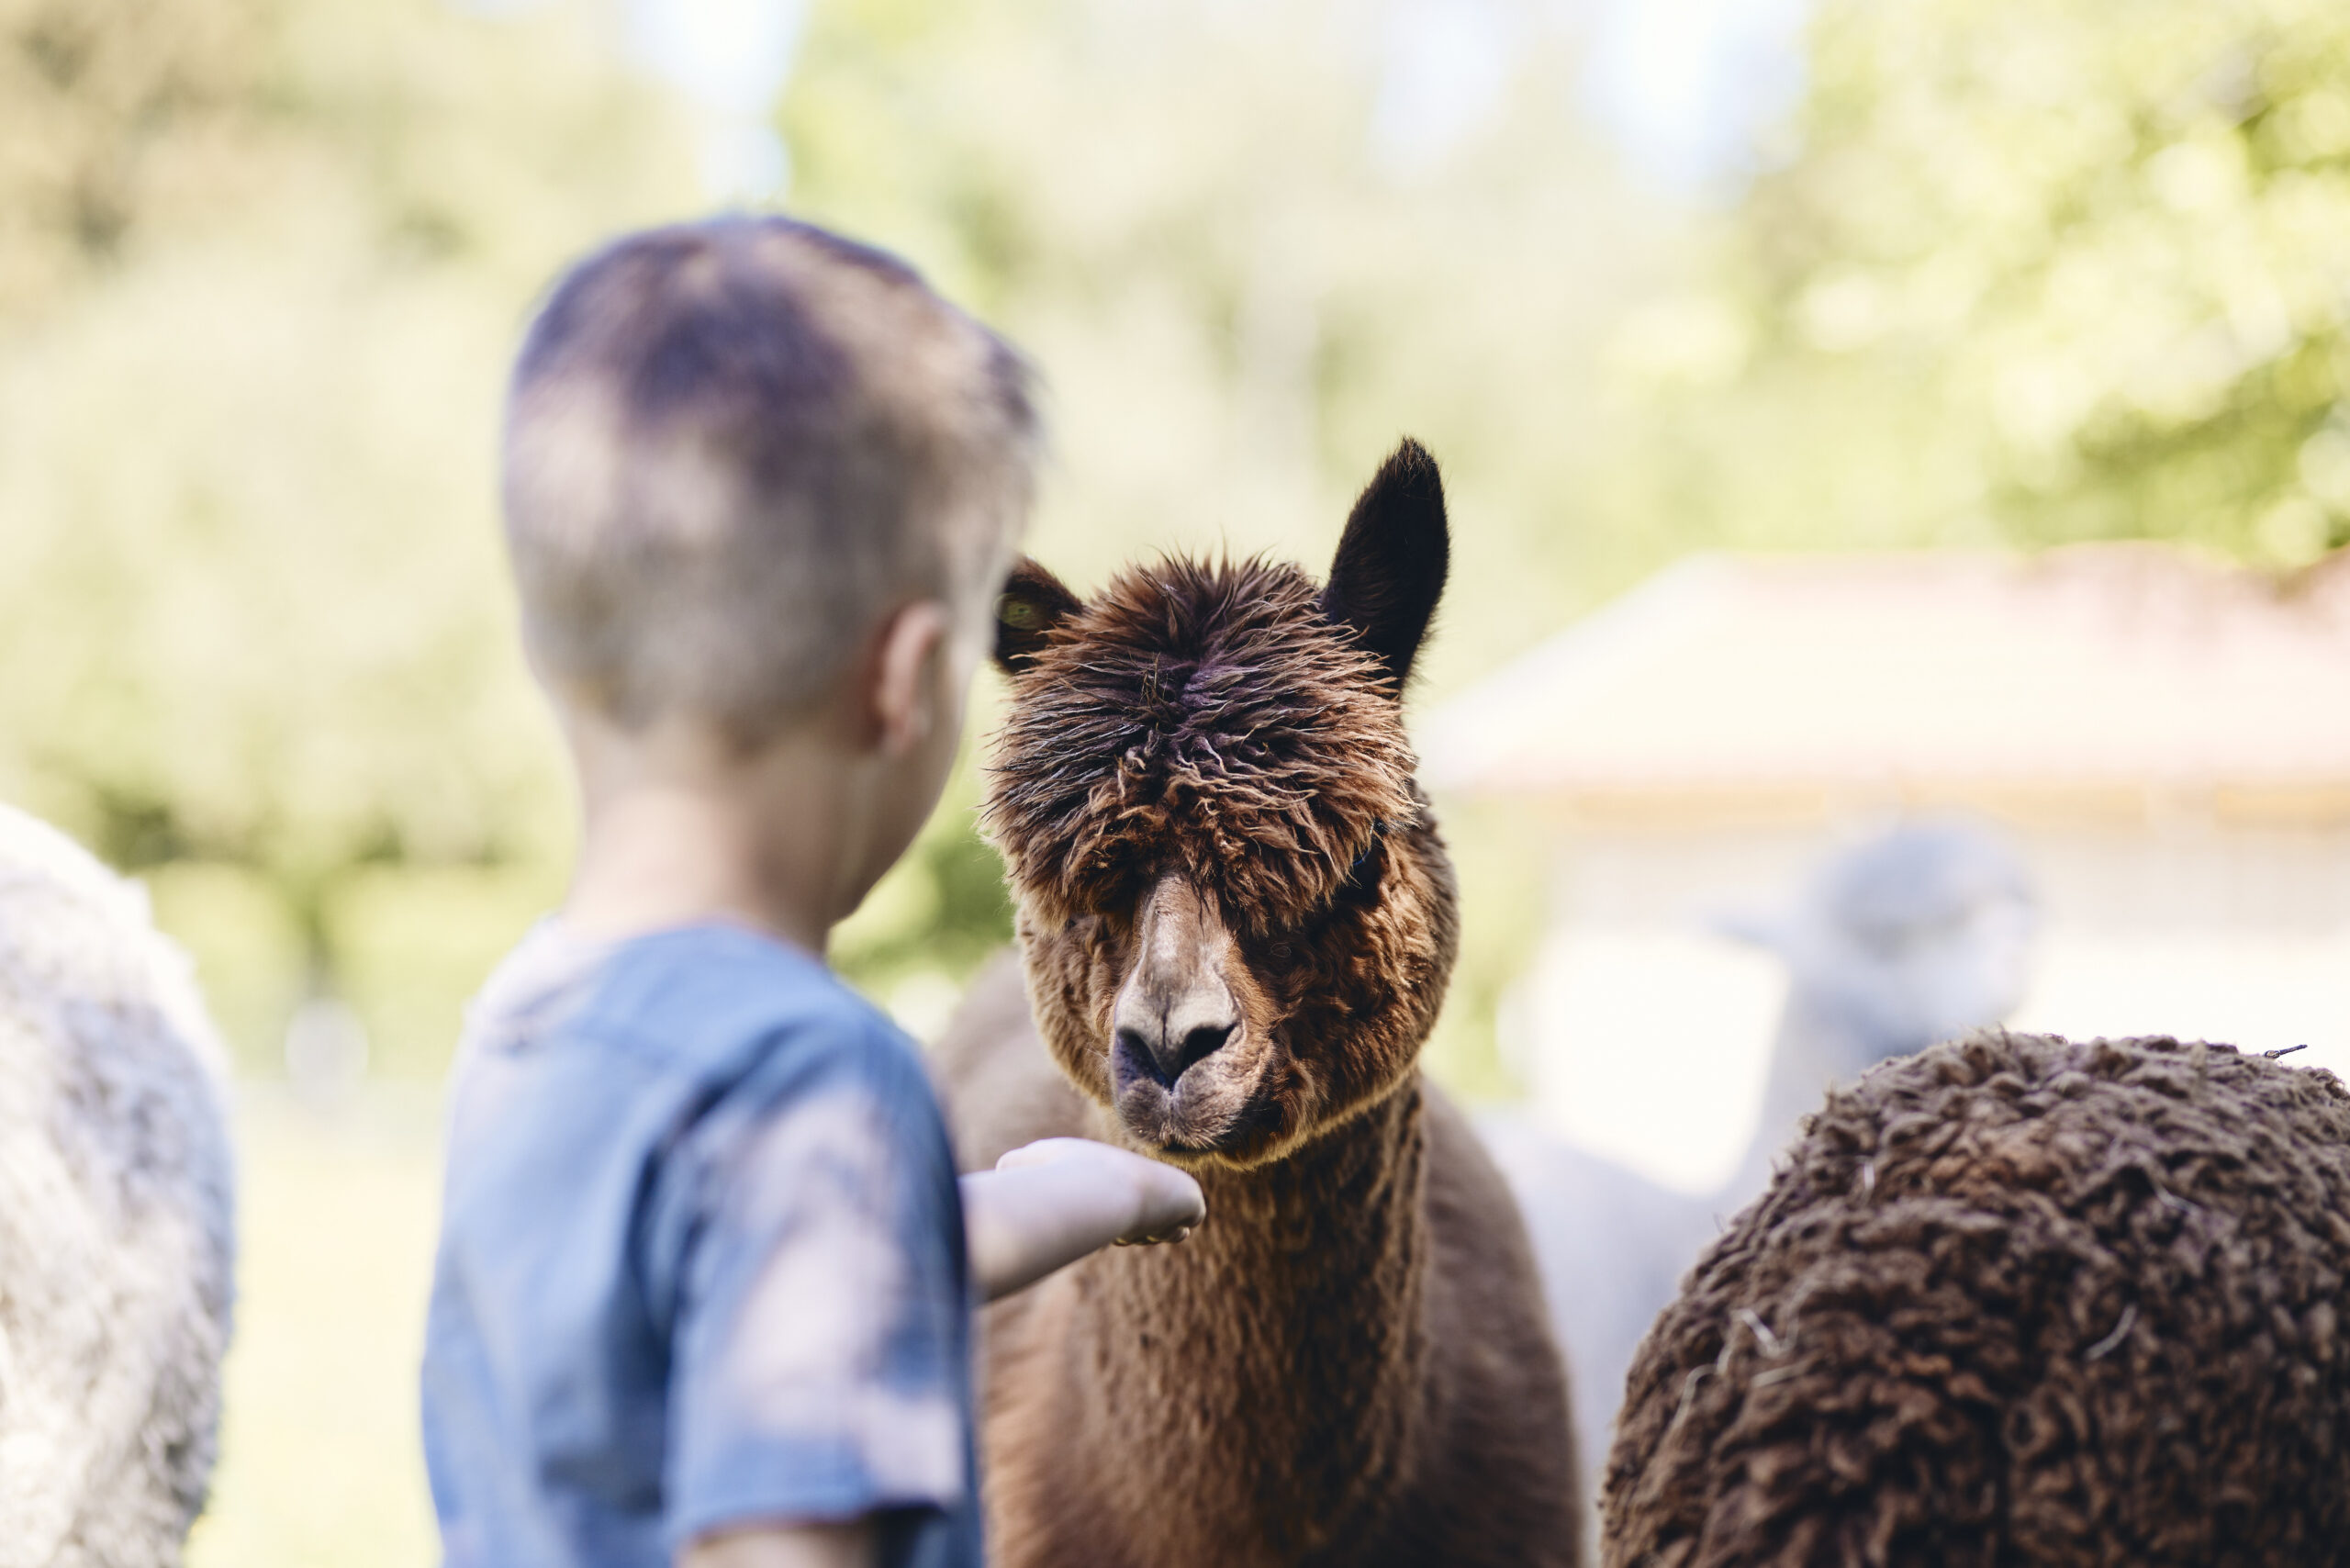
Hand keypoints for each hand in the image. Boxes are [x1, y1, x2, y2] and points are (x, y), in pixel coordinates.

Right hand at [995, 1137, 1205, 1245]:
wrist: (1102, 1187)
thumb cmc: (1062, 1180)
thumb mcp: (1021, 1164)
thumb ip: (1010, 1166)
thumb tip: (1001, 1170)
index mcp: (1113, 1168)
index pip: (1118, 1203)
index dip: (1111, 1223)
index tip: (1106, 1229)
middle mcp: (1142, 1175)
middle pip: (1143, 1218)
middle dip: (1132, 1230)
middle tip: (1119, 1232)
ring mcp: (1168, 1187)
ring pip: (1162, 1225)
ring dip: (1146, 1232)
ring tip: (1131, 1227)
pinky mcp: (1190, 1199)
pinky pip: (1182, 1227)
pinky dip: (1168, 1232)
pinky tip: (1152, 1226)